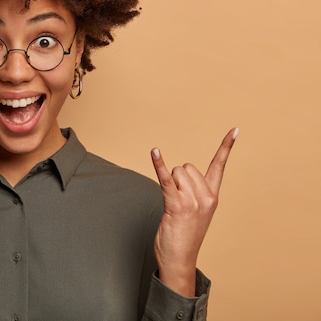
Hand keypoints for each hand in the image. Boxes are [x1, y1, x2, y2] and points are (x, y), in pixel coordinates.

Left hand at [150, 128, 238, 296]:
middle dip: (177, 178)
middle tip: (177, 201)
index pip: (220, 166)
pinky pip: (166, 178)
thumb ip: (194, 192)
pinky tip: (154, 151)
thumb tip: (180, 174)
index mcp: (213, 197)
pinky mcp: (176, 205)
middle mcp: (206, 197)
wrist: (180, 260)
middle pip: (187, 166)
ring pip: (176, 172)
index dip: (226, 147)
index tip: (235, 129)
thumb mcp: (196, 212)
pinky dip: (158, 164)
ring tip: (172, 205)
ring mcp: (192, 201)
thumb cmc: (184, 236)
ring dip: (169, 183)